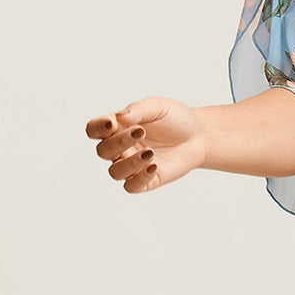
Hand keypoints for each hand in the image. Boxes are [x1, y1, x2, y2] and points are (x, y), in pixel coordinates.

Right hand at [85, 97, 204, 192]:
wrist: (199, 135)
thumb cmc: (175, 119)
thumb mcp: (157, 107)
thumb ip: (137, 111)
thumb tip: (118, 117)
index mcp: (117, 127)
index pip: (94, 130)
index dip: (97, 128)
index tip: (111, 122)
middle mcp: (120, 148)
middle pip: (103, 151)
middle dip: (119, 142)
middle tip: (141, 131)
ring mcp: (132, 165)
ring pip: (115, 172)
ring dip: (129, 163)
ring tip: (151, 152)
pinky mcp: (146, 181)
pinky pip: (132, 186)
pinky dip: (139, 178)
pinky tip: (154, 166)